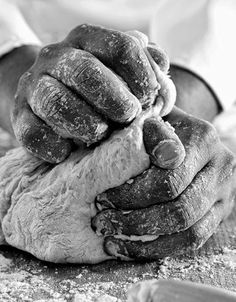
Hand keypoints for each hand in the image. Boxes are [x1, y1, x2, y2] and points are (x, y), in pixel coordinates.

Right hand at [11, 24, 173, 162]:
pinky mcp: (20, 116)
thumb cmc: (97, 89)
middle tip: (128, 117)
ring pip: (55, 101)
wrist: (48, 96)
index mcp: (87, 40)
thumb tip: (160, 64)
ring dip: (85, 124)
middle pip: (85, 71)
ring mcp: (34, 86)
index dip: (142, 75)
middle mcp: (56, 57)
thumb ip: (146, 66)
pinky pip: (33, 133)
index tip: (149, 99)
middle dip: (114, 99)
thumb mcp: (123, 71)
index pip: (121, 46)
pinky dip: (55, 147)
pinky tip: (70, 151)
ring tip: (99, 135)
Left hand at [92, 107, 235, 259]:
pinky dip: (160, 249)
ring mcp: (224, 193)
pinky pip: (194, 240)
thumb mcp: (152, 118)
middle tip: (102, 222)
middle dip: (134, 220)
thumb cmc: (162, 128)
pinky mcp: (220, 212)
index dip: (132, 195)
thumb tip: (125, 151)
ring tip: (112, 240)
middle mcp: (221, 167)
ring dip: (145, 240)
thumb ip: (143, 130)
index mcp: (203, 139)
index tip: (103, 199)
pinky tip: (131, 248)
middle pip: (179, 209)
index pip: (167, 179)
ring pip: (188, 230)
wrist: (194, 137)